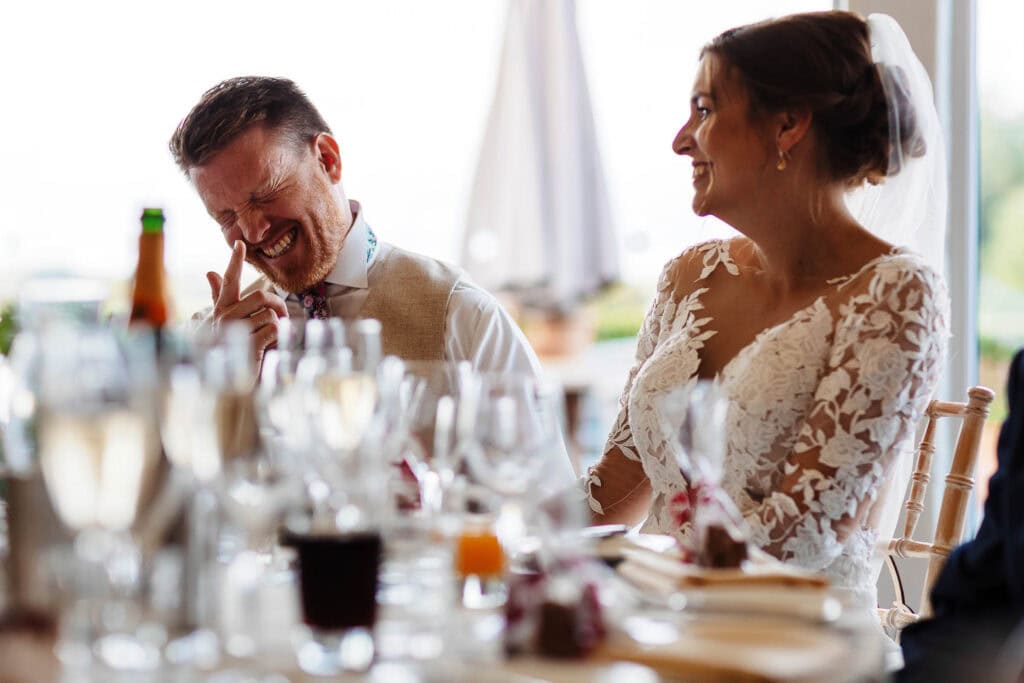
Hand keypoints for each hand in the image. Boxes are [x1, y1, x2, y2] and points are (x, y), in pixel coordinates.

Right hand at [207, 240, 288, 369]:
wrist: (231, 384)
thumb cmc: (231, 352)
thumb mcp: (227, 325)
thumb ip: (220, 298)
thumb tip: (210, 272)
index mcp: (221, 311)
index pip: (228, 281)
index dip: (234, 262)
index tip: (240, 244)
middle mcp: (224, 318)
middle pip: (260, 296)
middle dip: (277, 304)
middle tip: (283, 316)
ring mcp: (235, 331)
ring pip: (269, 314)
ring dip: (278, 326)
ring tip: (273, 339)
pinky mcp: (248, 344)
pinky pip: (273, 329)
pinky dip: (279, 337)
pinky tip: (272, 347)